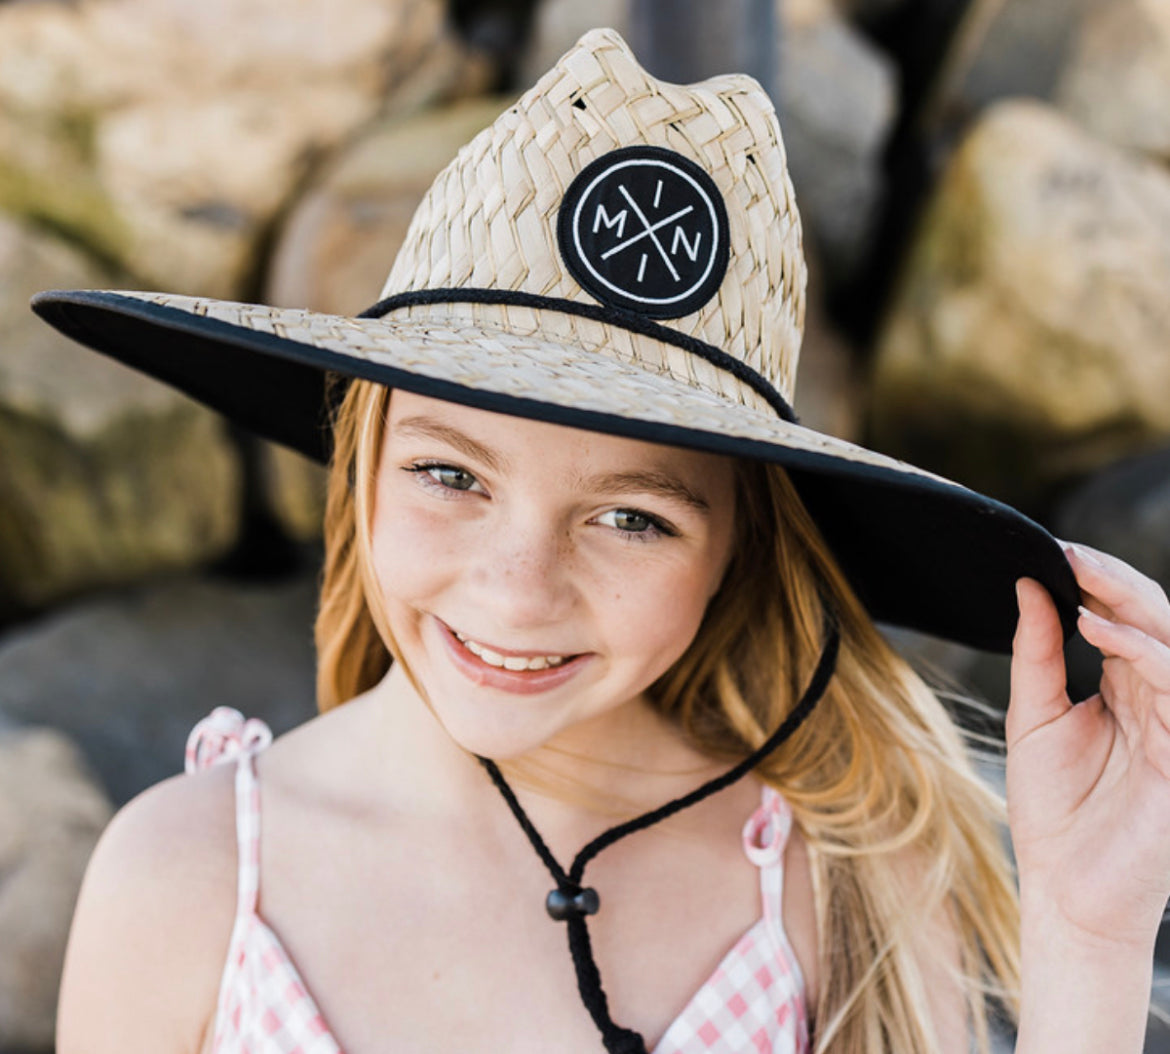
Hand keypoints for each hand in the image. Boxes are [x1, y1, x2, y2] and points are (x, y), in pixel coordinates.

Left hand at [1006, 542, 1169, 950]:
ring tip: (1082, 581)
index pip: (1121, 619)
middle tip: (1069, 551)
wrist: (1065, 890)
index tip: (1052, 549)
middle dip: (1114, 581)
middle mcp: (1158, 700)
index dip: (1093, 582)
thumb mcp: (1034, 717)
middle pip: (1154, 622)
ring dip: (1130, 607)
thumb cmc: (1053, 811)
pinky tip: (1101, 632)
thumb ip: (1038, 653)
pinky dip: (1145, 654)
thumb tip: (1029, 588)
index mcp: (1124, 689)